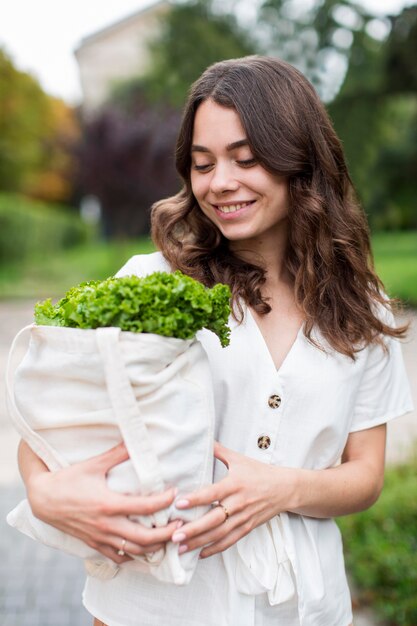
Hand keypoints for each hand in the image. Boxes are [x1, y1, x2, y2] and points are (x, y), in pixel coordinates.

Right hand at [27, 443, 181, 562]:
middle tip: (181, 525)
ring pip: (134, 551)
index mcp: (109, 504)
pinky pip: (118, 556)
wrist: (43, 499)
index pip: (145, 507)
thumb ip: (117, 453)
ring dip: (154, 547)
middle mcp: (106, 525)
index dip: (164, 501)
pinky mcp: (93, 544)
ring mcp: (100, 537)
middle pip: (145, 538)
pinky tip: (144, 550)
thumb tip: (134, 439)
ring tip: (168, 538)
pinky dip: (134, 556)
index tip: (174, 494)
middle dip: (167, 534)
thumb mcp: (94, 464)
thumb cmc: (69, 479)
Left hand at [171, 442, 297, 558]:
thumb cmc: (259, 472)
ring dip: (199, 542)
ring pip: (220, 533)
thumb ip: (219, 451)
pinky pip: (230, 541)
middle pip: (214, 519)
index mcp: (235, 484)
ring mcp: (244, 517)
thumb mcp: (239, 459)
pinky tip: (200, 554)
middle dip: (194, 528)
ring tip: (180, 547)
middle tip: (174, 534)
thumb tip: (202, 438)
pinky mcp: (248, 528)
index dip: (196, 499)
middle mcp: (239, 503)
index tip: (179, 503)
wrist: (286, 488)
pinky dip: (215, 548)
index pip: (212, 493)